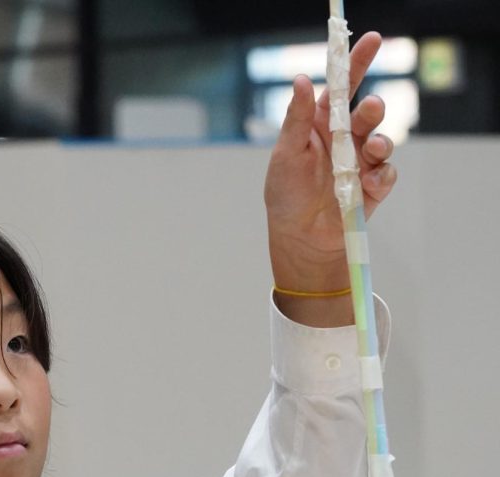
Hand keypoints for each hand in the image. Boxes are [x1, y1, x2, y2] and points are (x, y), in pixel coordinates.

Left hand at [265, 30, 396, 296]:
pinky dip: (382, 175)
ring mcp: (361, 163)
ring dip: (381, 141)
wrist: (300, 240)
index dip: (357, 63)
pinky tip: (370, 184)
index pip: (343, 88)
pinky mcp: (373, 188)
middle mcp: (345, 140)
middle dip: (373, 108)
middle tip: (369, 110)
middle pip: (368, 112)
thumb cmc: (286, 197)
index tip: (373, 39)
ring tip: (372, 150)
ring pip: (382, 140)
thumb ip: (297, 118)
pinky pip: (387, 174)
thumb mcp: (285, 155)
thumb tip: (302, 79)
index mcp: (322, 125)